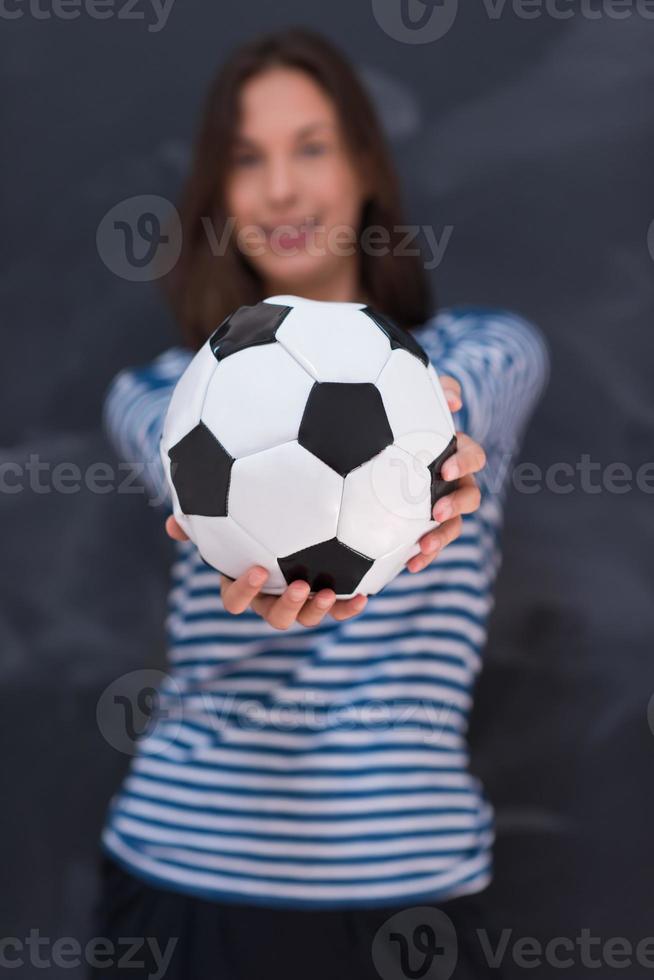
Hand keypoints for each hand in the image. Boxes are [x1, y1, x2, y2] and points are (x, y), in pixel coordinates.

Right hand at [165, 515, 366, 629]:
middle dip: (286, 607)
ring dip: (317, 610)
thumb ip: (200, 524)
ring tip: (330, 592)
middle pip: (274, 618)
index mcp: (244, 586)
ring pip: (307, 618)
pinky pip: (339, 608)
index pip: (235, 601)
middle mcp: (271, 599)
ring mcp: (301, 601)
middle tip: (298, 586)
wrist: (289, 521)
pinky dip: (350, 607)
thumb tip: (172, 523)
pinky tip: (365, 595)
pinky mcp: (327, 596)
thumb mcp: (223, 519)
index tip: (255, 568)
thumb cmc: (246, 522)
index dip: (243, 590)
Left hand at [406, 375, 485, 573]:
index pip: (472, 456)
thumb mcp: (413, 398)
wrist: (374, 447)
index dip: (464, 463)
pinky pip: (431, 544)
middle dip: (457, 505)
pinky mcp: (425, 526)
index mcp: (453, 453)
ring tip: (423, 547)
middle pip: (470, 496)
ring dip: (442, 537)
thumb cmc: (398, 417)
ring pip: (454, 525)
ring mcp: (441, 506)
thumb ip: (436, 390)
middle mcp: (453, 482)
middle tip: (436, 511)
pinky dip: (425, 556)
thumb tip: (454, 399)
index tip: (446, 469)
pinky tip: (409, 566)